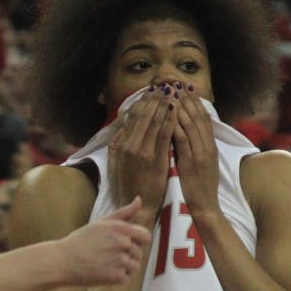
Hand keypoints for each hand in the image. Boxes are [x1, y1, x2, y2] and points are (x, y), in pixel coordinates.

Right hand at [60, 198, 151, 284]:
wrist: (63, 261)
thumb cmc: (81, 241)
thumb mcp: (102, 222)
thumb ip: (124, 213)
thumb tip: (139, 200)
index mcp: (122, 228)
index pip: (146, 236)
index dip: (137, 241)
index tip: (124, 245)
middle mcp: (124, 243)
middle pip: (139, 253)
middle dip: (128, 255)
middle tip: (107, 255)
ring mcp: (121, 261)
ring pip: (134, 267)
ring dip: (124, 267)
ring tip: (105, 264)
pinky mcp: (117, 277)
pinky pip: (126, 278)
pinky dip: (117, 278)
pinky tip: (103, 272)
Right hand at [107, 84, 177, 217]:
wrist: (139, 206)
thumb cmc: (129, 186)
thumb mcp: (116, 164)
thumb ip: (116, 145)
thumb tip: (119, 128)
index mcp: (121, 146)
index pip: (131, 118)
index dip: (141, 102)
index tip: (150, 91)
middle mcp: (130, 146)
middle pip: (143, 116)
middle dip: (153, 99)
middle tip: (163, 85)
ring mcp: (144, 152)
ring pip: (154, 122)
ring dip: (163, 104)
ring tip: (171, 91)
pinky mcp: (157, 159)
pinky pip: (165, 135)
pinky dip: (170, 120)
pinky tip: (175, 109)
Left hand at [172, 87, 220, 218]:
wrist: (205, 208)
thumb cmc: (198, 189)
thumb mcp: (198, 164)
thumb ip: (192, 148)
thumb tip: (181, 133)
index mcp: (209, 146)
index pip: (203, 118)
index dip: (194, 101)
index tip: (185, 87)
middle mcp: (207, 146)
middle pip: (198, 116)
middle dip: (187, 98)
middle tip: (177, 82)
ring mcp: (201, 153)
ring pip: (192, 124)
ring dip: (181, 106)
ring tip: (172, 91)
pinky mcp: (193, 162)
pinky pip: (184, 139)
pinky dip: (177, 124)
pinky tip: (169, 114)